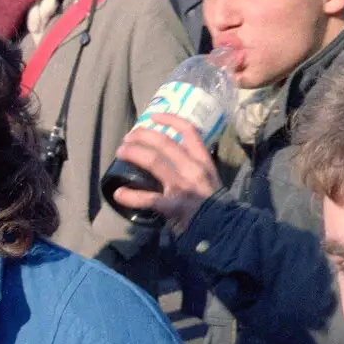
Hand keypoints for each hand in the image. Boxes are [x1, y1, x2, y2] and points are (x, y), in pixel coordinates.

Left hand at [111, 114, 221, 232]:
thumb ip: (195, 167)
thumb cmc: (215, 204)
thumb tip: (172, 156)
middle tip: (128, 137)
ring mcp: (183, 186)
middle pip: (165, 142)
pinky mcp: (173, 205)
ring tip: (120, 152)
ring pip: (154, 161)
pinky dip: (131, 196)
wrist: (224, 228)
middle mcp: (193, 169)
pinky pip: (149, 198)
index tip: (153, 116)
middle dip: (143, 135)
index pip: (189, 131)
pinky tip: (118, 193)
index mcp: (203, 161)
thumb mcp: (210, 179)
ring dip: (134, 153)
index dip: (169, 119)